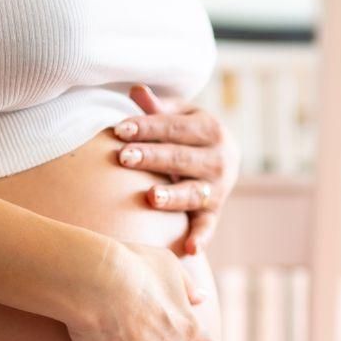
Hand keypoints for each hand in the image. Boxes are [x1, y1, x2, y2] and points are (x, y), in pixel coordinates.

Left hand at [114, 84, 238, 255]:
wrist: (221, 158)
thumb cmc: (189, 134)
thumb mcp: (180, 116)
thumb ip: (158, 109)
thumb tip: (137, 91)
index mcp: (211, 129)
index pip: (174, 128)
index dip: (147, 128)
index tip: (119, 130)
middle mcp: (219, 158)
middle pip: (180, 158)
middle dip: (152, 157)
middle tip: (124, 157)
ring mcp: (217, 188)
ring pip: (192, 192)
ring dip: (172, 196)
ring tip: (150, 197)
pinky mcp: (213, 212)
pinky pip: (207, 227)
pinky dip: (201, 238)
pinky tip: (188, 250)